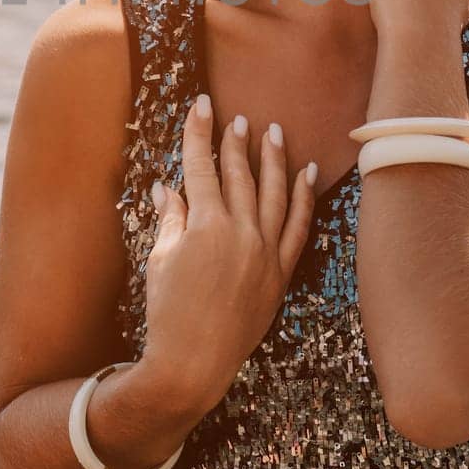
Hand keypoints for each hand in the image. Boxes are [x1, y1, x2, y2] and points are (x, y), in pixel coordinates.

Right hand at [140, 95, 316, 408]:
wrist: (193, 363)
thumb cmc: (168, 312)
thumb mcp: (160, 260)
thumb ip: (171, 219)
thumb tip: (168, 187)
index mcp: (206, 226)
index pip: (201, 167)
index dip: (199, 134)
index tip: (202, 105)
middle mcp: (240, 232)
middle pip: (239, 175)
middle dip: (236, 142)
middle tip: (237, 117)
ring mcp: (265, 252)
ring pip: (274, 193)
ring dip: (273, 160)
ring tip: (273, 132)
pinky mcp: (280, 273)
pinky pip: (299, 227)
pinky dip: (304, 198)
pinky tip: (307, 174)